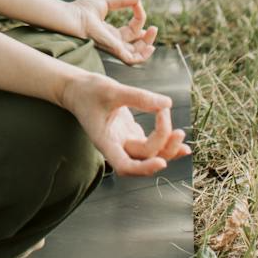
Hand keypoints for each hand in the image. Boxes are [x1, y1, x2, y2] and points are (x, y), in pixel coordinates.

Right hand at [60, 74, 189, 176]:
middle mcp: (116, 146)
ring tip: (180, 134)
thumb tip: (168, 103)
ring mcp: (124, 141)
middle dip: (162, 145)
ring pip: (150, 155)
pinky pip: (151, 145)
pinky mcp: (130, 134)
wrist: (76, 89)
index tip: (161, 162)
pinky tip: (179, 138)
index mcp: (105, 141)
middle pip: (143, 158)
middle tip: (168, 118)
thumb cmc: (88, 90)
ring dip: (167, 148)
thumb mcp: (111, 90)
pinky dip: (166, 143)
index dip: (144, 169)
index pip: (124, 166)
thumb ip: (139, 97)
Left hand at [71, 0, 156, 65]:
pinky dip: (143, 56)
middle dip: (147, 37)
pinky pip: (132, 60)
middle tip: (153, 28)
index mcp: (110, 32)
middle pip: (135, 44)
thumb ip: (123, 0)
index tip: (137, 3)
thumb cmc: (82, 9)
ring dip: (148, 45)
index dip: (139, 17)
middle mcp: (113, 42)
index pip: (131, 29)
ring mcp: (114, 47)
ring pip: (136, 54)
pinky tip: (150, 46)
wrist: (72, 17)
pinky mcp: (114, 51)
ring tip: (153, 32)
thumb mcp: (107, 1)